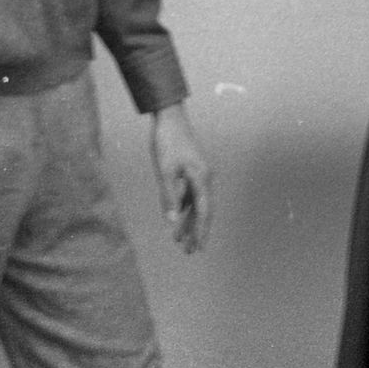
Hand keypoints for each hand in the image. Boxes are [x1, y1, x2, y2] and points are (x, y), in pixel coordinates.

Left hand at [148, 103, 211, 253]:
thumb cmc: (167, 142)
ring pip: (196, 204)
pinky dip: (184, 208)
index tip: (198, 248)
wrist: (169, 116)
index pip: (203, 212)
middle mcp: (204, 178)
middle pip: (202, 211)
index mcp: (201, 178)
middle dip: (196, 232)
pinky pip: (190, 195)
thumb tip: (171, 220)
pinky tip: (176, 218)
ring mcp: (199, 174)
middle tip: (190, 252)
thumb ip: (168, 196)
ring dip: (189, 222)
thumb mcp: (164, 170)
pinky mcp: (191, 170)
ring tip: (180, 241)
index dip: (201, 232)